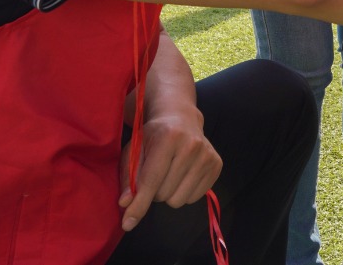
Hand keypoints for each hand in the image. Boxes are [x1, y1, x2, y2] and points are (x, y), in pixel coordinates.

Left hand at [118, 107, 221, 231]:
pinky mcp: (217, 165)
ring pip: (179, 200)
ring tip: (169, 175)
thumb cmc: (154, 136)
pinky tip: (183, 175)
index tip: (127, 224)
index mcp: (169, 138)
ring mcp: (207, 155)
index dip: (138, 204)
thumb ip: (129, 177)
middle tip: (156, 175)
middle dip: (154, 192)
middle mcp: (192, 145)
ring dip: (169, 194)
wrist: (182, 119)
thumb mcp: (134, 150)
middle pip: (164, 194)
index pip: (151, 180)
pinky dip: (184, 192)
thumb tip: (125, 203)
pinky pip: (194, 198)